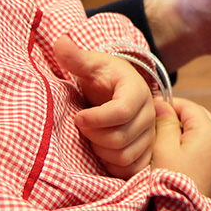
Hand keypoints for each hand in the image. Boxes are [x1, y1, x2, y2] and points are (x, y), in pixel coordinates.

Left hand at [56, 35, 156, 179]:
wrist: (119, 89)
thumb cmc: (103, 76)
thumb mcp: (91, 64)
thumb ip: (76, 56)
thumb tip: (60, 42)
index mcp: (137, 91)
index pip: (120, 112)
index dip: (95, 119)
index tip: (78, 116)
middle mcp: (149, 113)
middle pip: (121, 137)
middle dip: (94, 135)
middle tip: (81, 126)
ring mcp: (150, 134)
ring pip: (125, 155)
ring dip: (102, 150)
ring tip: (91, 137)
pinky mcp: (147, 150)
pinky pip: (133, 169)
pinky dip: (114, 165)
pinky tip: (101, 152)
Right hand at [149, 97, 210, 197]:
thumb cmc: (170, 180)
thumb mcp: (163, 147)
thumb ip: (165, 121)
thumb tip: (162, 103)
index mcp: (209, 130)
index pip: (188, 106)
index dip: (169, 105)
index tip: (150, 112)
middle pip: (197, 115)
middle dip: (177, 117)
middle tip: (156, 126)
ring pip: (201, 128)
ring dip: (183, 130)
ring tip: (163, 140)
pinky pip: (204, 143)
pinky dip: (190, 142)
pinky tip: (174, 152)